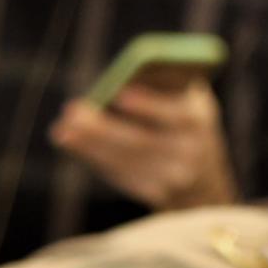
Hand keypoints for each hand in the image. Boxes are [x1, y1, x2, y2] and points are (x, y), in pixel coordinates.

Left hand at [49, 77, 239, 212]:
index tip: (119, 93)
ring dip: (89, 143)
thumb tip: (129, 73)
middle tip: (72, 109)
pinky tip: (71, 142)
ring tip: (63, 128)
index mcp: (199, 121)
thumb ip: (167, 84)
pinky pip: (119, 174)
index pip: (176, 114)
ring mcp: (172, 178)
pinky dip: (92, 157)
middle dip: (104, 127)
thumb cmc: (185, 123)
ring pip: (124, 160)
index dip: (149, 105)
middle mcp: (190, 153)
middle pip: (142, 141)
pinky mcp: (153, 194)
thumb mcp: (188, 100)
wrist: (204, 180)